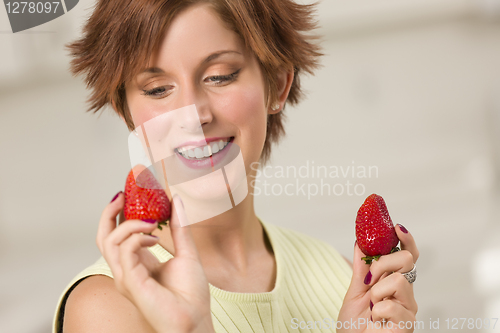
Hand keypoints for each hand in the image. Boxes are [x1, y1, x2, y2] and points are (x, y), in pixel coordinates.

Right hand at [96, 193, 214, 332]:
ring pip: (109, 241)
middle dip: (109, 213)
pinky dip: (138, 237)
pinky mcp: (130, 282)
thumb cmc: (191, 294)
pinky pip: (124, 251)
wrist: (195, 319)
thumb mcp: (186, 252)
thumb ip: (180, 227)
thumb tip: (176, 200)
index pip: (117, 235)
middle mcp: (126, 270)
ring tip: (152, 222)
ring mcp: (125, 277)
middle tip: (122, 195)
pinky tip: (155, 237)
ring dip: (130, 224)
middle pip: (103, 237)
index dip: (118, 214)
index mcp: (138, 263)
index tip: (128, 194)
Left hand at [337, 225, 418, 331]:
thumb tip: (359, 241)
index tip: (397, 227)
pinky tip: (377, 321)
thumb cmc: (354, 325)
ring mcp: (409, 308)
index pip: (407, 256)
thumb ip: (361, 267)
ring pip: (398, 280)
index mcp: (393, 282)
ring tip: (372, 308)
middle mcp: (405, 293)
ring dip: (377, 293)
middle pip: (406, 259)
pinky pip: (391, 304)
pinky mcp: (408, 323)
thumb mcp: (354, 290)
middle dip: (383, 263)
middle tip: (369, 279)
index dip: (406, 240)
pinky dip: (377, 312)